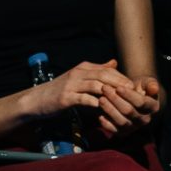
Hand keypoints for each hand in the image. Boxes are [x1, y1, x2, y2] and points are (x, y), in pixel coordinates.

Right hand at [28, 57, 155, 125]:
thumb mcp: (79, 77)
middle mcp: (78, 73)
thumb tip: (114, 63)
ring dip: (110, 93)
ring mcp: (72, 84)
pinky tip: (104, 108)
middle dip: (120, 83)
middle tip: (132, 92)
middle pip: (104, 75)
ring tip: (122, 100)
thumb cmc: (60, 90)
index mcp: (83, 67)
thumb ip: (96, 70)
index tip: (133, 86)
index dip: (121, 77)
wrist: (37, 100)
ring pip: (96, 85)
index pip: (107, 69)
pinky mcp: (66, 97)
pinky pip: (84, 99)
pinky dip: (95, 103)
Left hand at [90, 62, 162, 136]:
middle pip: (128, 111)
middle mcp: (145, 120)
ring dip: (109, 110)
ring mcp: (133, 127)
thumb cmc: (141, 88)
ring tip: (101, 99)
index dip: (128, 95)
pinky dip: (106, 124)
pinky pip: (114, 130)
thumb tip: (154, 88)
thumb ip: (151, 84)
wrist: (135, 100)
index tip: (118, 87)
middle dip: (115, 99)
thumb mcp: (147, 83)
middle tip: (104, 89)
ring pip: (120, 120)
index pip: (140, 102)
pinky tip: (99, 114)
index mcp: (153, 107)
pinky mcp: (123, 132)